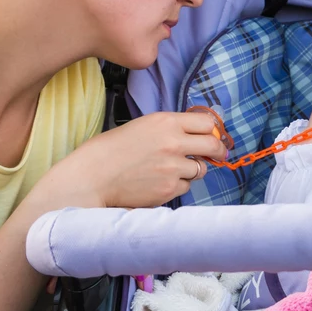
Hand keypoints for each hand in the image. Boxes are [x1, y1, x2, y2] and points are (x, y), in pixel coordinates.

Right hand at [39, 111, 228, 208]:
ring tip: (169, 169)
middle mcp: (173, 143)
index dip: (213, 131)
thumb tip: (199, 133)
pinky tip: (158, 182)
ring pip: (200, 170)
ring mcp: (173, 167)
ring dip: (192, 170)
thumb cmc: (113, 150)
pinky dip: (177, 185)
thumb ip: (171, 128)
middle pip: (213, 145)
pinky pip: (185, 187)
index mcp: (166, 122)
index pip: (208, 123)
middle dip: (218, 151)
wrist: (93, 175)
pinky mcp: (169, 188)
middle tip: (217, 155)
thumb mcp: (143, 126)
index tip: (213, 136)